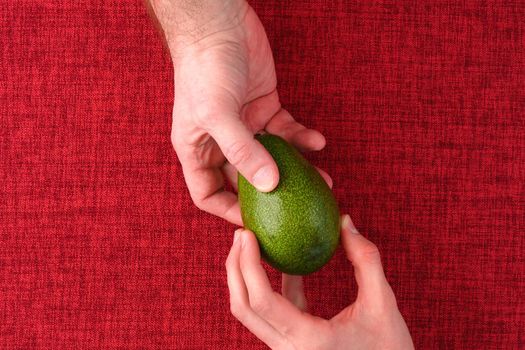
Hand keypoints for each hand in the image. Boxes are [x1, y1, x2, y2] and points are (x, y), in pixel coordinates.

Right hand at [150, 0, 325, 224]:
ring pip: (272, 159)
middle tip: (300, 208)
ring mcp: (246, 126)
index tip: (256, 223)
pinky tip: (318, 142)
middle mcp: (221, 143)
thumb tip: (270, 185)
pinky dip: (302, 138)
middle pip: (246, 181)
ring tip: (324, 179)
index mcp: (198, 150)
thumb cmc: (204, 69)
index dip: (228, 212)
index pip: (208, 194)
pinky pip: (286, 132)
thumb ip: (242, 150)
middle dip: (273, 195)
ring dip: (296, 169)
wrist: (219, 25)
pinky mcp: (266, 108)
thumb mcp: (217, 113)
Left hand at [225, 215, 413, 349]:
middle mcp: (289, 349)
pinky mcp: (292, 343)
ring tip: (250, 244)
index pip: (261, 301)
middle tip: (241, 234)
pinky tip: (284, 264)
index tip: (246, 234)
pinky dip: (272, 287)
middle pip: (244, 307)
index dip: (247, 265)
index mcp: (307, 340)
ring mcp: (287, 348)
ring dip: (245, 278)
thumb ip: (365, 259)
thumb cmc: (390, 349)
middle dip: (235, 268)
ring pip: (251, 313)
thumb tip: (345, 221)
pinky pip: (273, 313)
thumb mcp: (383, 303)